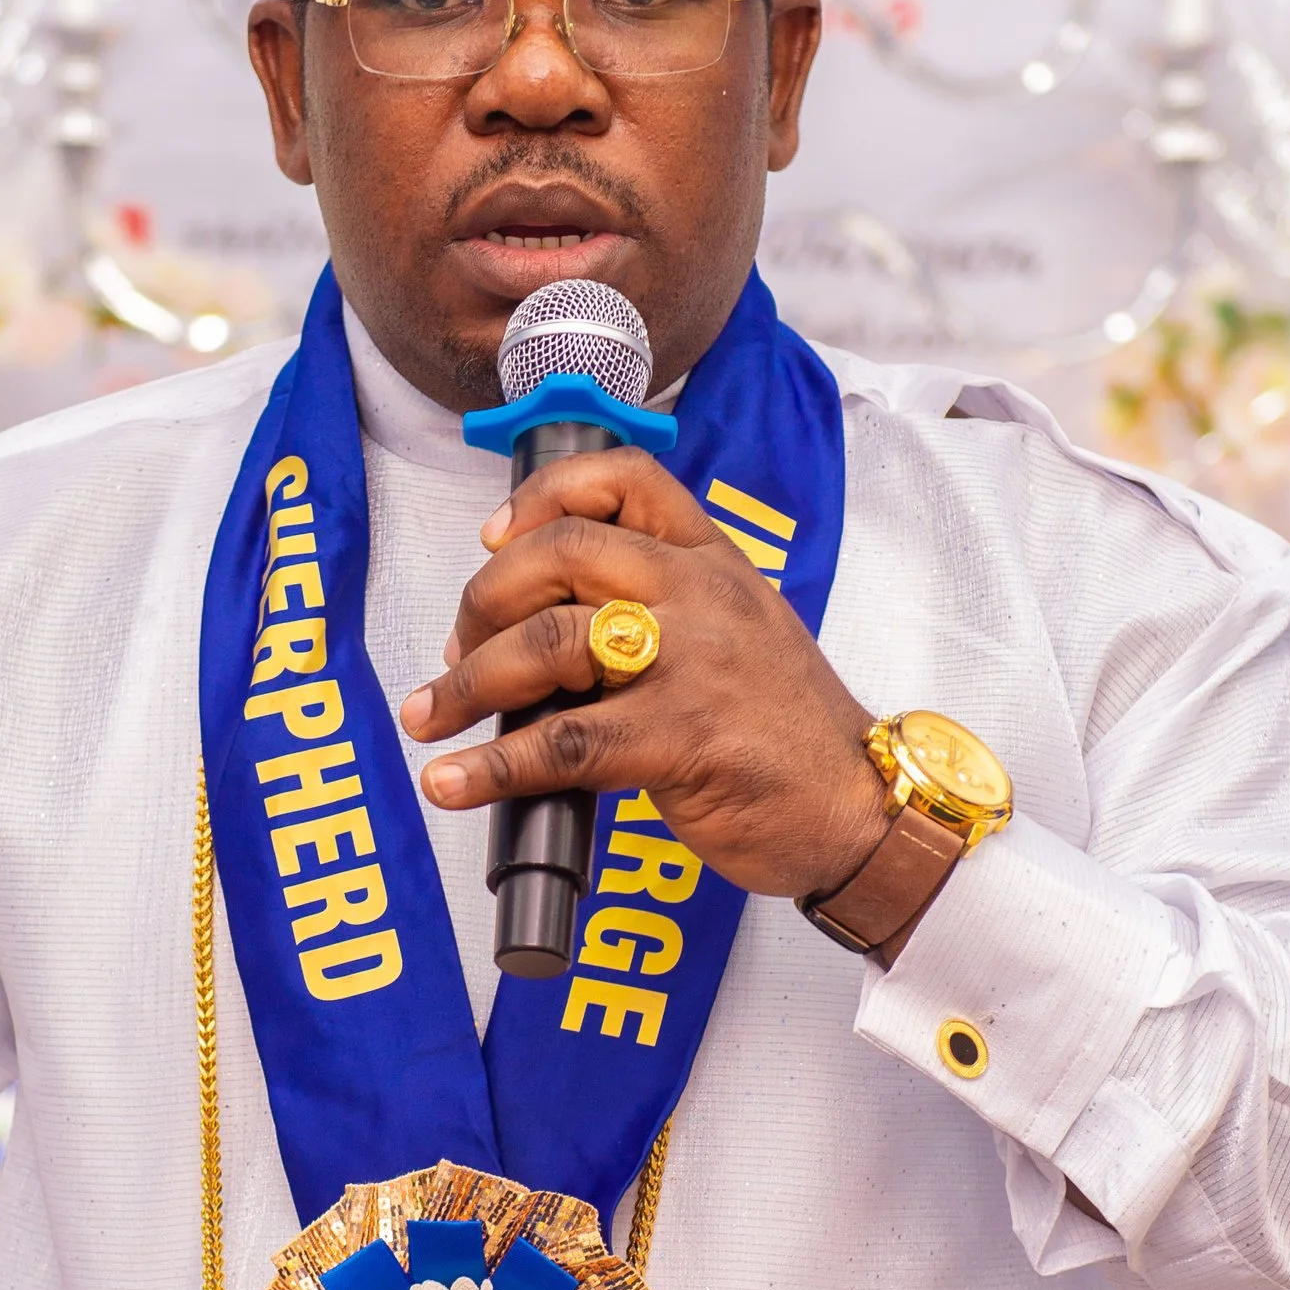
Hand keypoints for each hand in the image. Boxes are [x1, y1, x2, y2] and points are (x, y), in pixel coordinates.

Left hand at [398, 447, 884, 903]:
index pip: (626, 480)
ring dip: (468, 682)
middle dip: (484, 597)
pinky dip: (493, 766)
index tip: (496, 537)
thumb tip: (542, 632)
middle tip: (457, 649)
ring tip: (429, 717)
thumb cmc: (787, 732)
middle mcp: (702, 596)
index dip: (544, 496)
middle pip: (564, 552)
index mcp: (715, 563)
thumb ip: (660, 613)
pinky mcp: (683, 737)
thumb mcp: (740, 637)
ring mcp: (695, 662)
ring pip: (551, 641)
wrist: (860, 809)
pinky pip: (565, 742)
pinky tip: (454, 782)